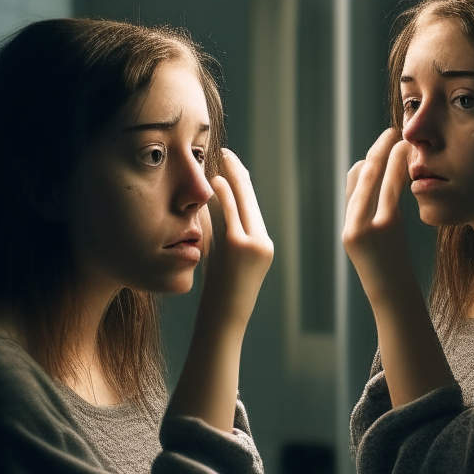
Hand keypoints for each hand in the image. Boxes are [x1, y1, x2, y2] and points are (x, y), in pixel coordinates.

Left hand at [198, 149, 273, 330]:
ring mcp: (254, 243)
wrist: (223, 321)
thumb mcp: (225, 262)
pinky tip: (216, 179)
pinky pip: (231, 212)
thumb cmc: (219, 296)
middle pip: (251, 198)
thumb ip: (222, 236)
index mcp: (263, 245)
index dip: (242, 182)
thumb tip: (209, 209)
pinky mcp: (240, 246)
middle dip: (239, 172)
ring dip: (231, 177)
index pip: (252, 206)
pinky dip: (224, 193)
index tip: (231, 166)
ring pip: (243, 201)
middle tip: (227, 152)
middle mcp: (263, 242)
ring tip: (220, 158)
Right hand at [342, 128, 415, 305]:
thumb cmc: (391, 276)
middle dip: (375, 152)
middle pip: (360, 177)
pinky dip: (397, 168)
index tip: (381, 149)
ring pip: (373, 179)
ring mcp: (364, 226)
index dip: (367, 162)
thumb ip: (375, 223)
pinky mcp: (382, 228)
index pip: (353, 185)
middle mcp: (351, 225)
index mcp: (349, 229)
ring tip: (399, 138)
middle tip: (389, 133)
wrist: (394, 300)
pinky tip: (405, 156)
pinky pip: (389, 190)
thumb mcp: (378, 249)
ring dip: (387, 154)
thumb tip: (382, 199)